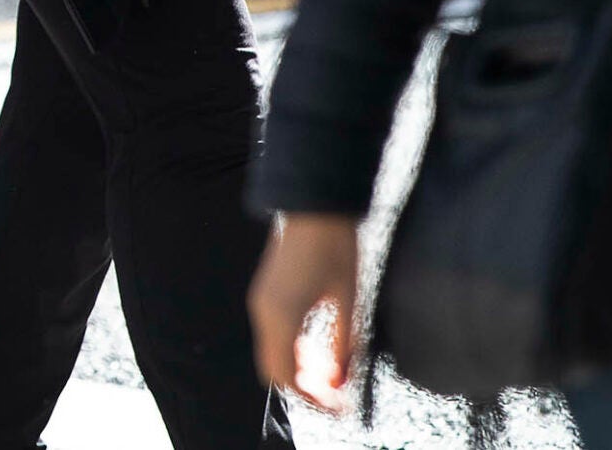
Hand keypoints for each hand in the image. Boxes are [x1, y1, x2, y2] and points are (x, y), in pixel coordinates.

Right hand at [249, 213, 362, 411]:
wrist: (315, 205)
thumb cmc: (336, 248)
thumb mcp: (350, 301)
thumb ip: (344, 346)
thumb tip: (341, 383)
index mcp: (282, 316)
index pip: (287, 377)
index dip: (312, 399)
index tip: (338, 405)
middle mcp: (264, 312)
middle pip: (274, 370)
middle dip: (304, 388)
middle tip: (336, 394)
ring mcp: (261, 301)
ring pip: (272, 353)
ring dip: (298, 369)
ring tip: (331, 372)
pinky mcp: (266, 294)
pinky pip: (273, 335)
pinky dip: (293, 351)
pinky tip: (317, 348)